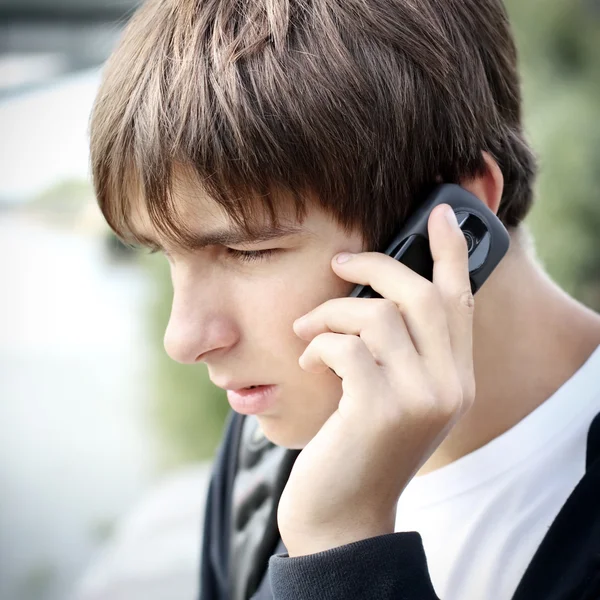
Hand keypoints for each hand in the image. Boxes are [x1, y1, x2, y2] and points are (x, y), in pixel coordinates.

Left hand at [278, 204, 475, 556]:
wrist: (342, 512)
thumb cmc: (359, 445)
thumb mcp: (392, 396)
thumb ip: (400, 351)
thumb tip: (370, 293)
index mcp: (456, 379)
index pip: (461, 301)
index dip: (451, 252)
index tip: (440, 213)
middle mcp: (450, 387)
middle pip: (422, 297)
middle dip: (376, 268)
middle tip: (340, 262)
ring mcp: (419, 400)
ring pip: (378, 317)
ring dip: (331, 313)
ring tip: (306, 328)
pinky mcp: (380, 411)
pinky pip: (347, 347)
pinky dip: (319, 344)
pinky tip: (308, 360)